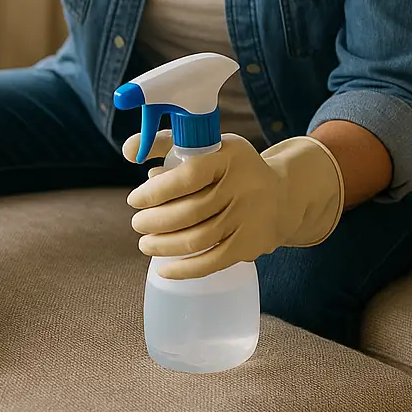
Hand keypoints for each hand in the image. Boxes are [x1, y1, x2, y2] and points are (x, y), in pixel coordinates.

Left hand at [122, 131, 343, 279]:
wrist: (281, 194)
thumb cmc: (230, 168)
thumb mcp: (207, 145)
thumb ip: (166, 142)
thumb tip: (130, 150)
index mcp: (228, 156)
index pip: (189, 175)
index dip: (157, 191)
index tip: (135, 199)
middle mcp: (242, 186)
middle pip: (191, 211)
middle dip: (155, 221)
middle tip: (137, 223)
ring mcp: (248, 217)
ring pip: (199, 238)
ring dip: (164, 245)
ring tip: (145, 244)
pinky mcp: (250, 244)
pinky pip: (213, 261)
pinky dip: (185, 269)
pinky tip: (164, 268)